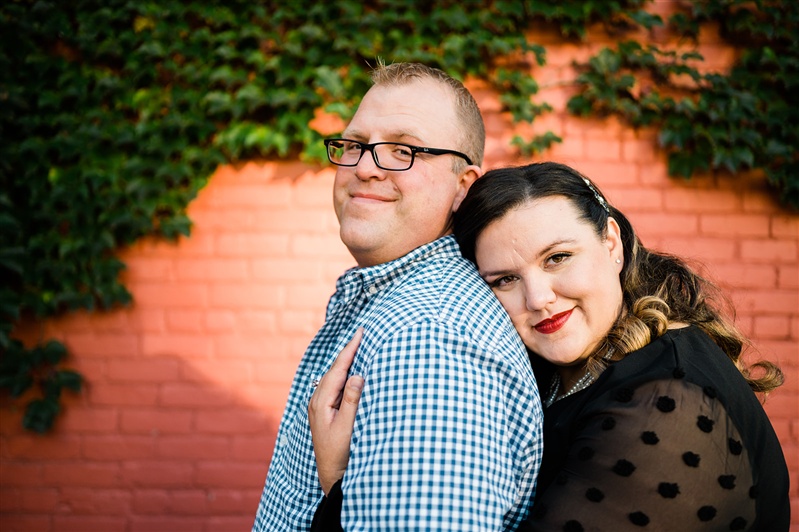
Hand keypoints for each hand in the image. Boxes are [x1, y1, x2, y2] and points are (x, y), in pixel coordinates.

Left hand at [308, 328, 364, 494]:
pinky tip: (352, 370)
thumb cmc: (340, 453)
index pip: (338, 368)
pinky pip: (335, 385)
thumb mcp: (348, 426)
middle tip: (361, 333)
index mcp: (321, 401)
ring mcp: (320, 405)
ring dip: (346, 361)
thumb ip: (352, 400)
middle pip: (334, 369)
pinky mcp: (325, 411)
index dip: (350, 349)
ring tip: (358, 346)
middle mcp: (318, 400)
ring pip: (334, 376)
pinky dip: (345, 374)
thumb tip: (357, 375)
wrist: (331, 475)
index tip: (360, 332)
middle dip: (348, 351)